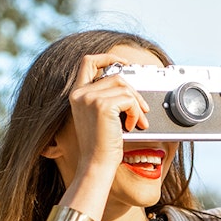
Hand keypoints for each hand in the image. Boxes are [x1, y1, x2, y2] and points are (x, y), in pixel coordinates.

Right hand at [65, 53, 149, 174]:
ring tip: (137, 122)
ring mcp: (90, 98)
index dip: (107, 56)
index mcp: (77, 94)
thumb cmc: (100, 145)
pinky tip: (131, 126)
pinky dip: (136, 113)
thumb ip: (106, 98)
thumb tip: (129, 87)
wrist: (96, 164)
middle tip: (142, 110)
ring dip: (137, 105)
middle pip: (116, 76)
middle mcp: (81, 94)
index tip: (123, 62)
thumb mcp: (99, 116)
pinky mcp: (102, 106)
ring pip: (125, 88)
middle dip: (134, 93)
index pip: (88, 61)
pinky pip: (130, 100)